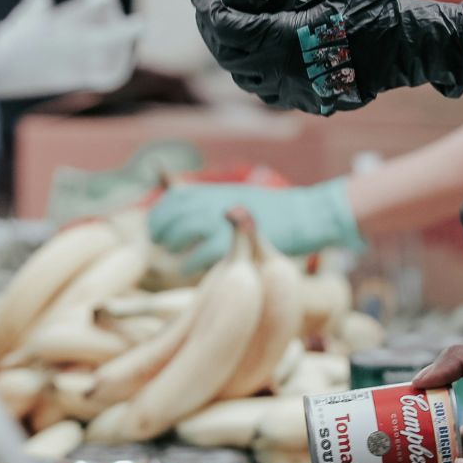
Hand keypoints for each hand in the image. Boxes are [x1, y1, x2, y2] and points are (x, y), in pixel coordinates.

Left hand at [149, 179, 360, 272]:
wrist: (306, 216)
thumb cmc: (275, 215)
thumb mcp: (242, 200)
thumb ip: (216, 206)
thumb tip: (190, 212)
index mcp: (216, 191)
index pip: (172, 198)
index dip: (159, 215)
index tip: (156, 230)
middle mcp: (214, 202)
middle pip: (171, 215)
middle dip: (160, 232)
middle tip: (160, 246)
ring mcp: (223, 221)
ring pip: (180, 232)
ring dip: (172, 246)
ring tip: (174, 258)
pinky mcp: (233, 243)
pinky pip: (199, 255)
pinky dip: (189, 264)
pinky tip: (189, 271)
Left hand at [191, 0, 462, 115]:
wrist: (406, 45)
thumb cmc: (365, 9)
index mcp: (283, 41)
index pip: (227, 29)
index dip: (207, 12)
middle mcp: (284, 74)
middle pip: (229, 57)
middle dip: (213, 33)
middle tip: (208, 12)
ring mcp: (297, 94)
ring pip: (245, 79)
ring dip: (231, 55)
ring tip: (229, 31)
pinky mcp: (310, 103)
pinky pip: (269, 92)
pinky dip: (254, 73)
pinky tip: (257, 56)